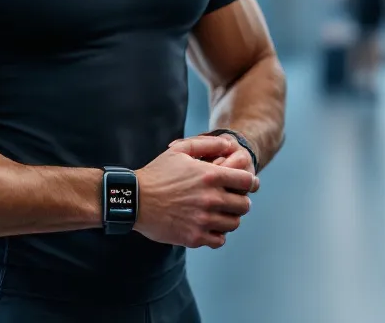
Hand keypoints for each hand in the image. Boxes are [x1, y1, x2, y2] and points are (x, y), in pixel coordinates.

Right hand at [134, 136, 255, 249]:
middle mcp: (210, 199)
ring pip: (234, 223)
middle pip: (244, 205)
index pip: (247, 181)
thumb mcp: (180, 150)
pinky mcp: (194, 237)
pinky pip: (219, 240)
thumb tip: (230, 144)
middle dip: (241, 201)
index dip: (250, 182)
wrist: (134, 200)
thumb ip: (207, 144)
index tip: (246, 185)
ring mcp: (203, 220)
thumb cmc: (157, 173)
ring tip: (220, 214)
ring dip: (230, 218)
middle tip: (232, 200)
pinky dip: (217, 235)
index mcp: (210, 176)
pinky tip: (209, 227)